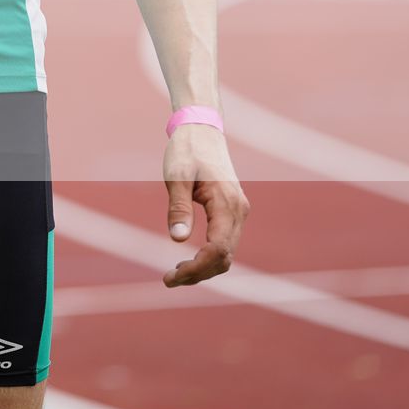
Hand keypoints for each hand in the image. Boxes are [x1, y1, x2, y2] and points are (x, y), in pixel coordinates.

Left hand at [162, 126, 249, 285]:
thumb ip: (178, 207)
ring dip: (204, 268)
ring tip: (176, 274)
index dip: (197, 268)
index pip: (218, 250)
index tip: (171, 277)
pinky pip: (225, 243)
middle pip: (224, 257)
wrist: (201, 128)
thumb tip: (178, 240)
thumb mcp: (176, 176)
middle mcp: (239, 211)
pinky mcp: (232, 212)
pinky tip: (188, 261)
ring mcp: (238, 212)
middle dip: (199, 274)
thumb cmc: (187, 150)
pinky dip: (209, 257)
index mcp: (227, 204)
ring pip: (227, 253)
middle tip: (169, 280)